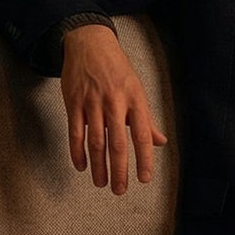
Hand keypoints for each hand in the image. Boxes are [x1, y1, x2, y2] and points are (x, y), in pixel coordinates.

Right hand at [60, 24, 168, 194]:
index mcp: (135, 100)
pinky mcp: (73, 103)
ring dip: (98, 166)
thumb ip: (147, 119)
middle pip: (118, 143)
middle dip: (120, 169)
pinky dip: (77, 151)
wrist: (89, 44)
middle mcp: (115, 103)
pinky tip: (81, 166)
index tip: (144, 179)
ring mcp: (92, 103)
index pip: (142, 135)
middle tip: (120, 190)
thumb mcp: (137, 90)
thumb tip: (160, 142)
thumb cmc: (118, 69)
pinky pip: (75, 132)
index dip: (144, 159)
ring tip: (101, 183)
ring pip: (96, 141)